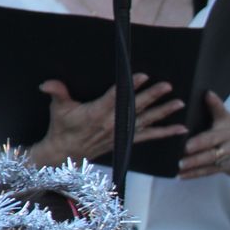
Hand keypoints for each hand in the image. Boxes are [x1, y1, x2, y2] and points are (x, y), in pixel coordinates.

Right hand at [35, 75, 186, 165]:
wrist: (67, 153)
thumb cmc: (62, 128)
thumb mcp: (57, 109)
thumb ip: (57, 93)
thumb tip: (47, 84)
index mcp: (98, 113)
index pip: (117, 97)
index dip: (130, 87)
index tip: (142, 76)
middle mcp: (114, 124)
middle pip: (136, 108)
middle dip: (153, 96)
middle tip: (167, 86)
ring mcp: (123, 133)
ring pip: (147, 120)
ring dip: (164, 112)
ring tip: (179, 103)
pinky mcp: (128, 140)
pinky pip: (150, 136)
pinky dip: (166, 132)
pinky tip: (181, 129)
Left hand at [178, 91, 229, 189]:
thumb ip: (217, 109)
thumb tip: (207, 93)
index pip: (220, 114)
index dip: (213, 107)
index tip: (202, 104)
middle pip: (213, 140)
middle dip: (198, 145)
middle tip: (183, 148)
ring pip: (210, 158)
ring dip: (194, 162)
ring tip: (179, 164)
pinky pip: (210, 171)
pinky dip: (195, 174)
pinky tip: (182, 175)